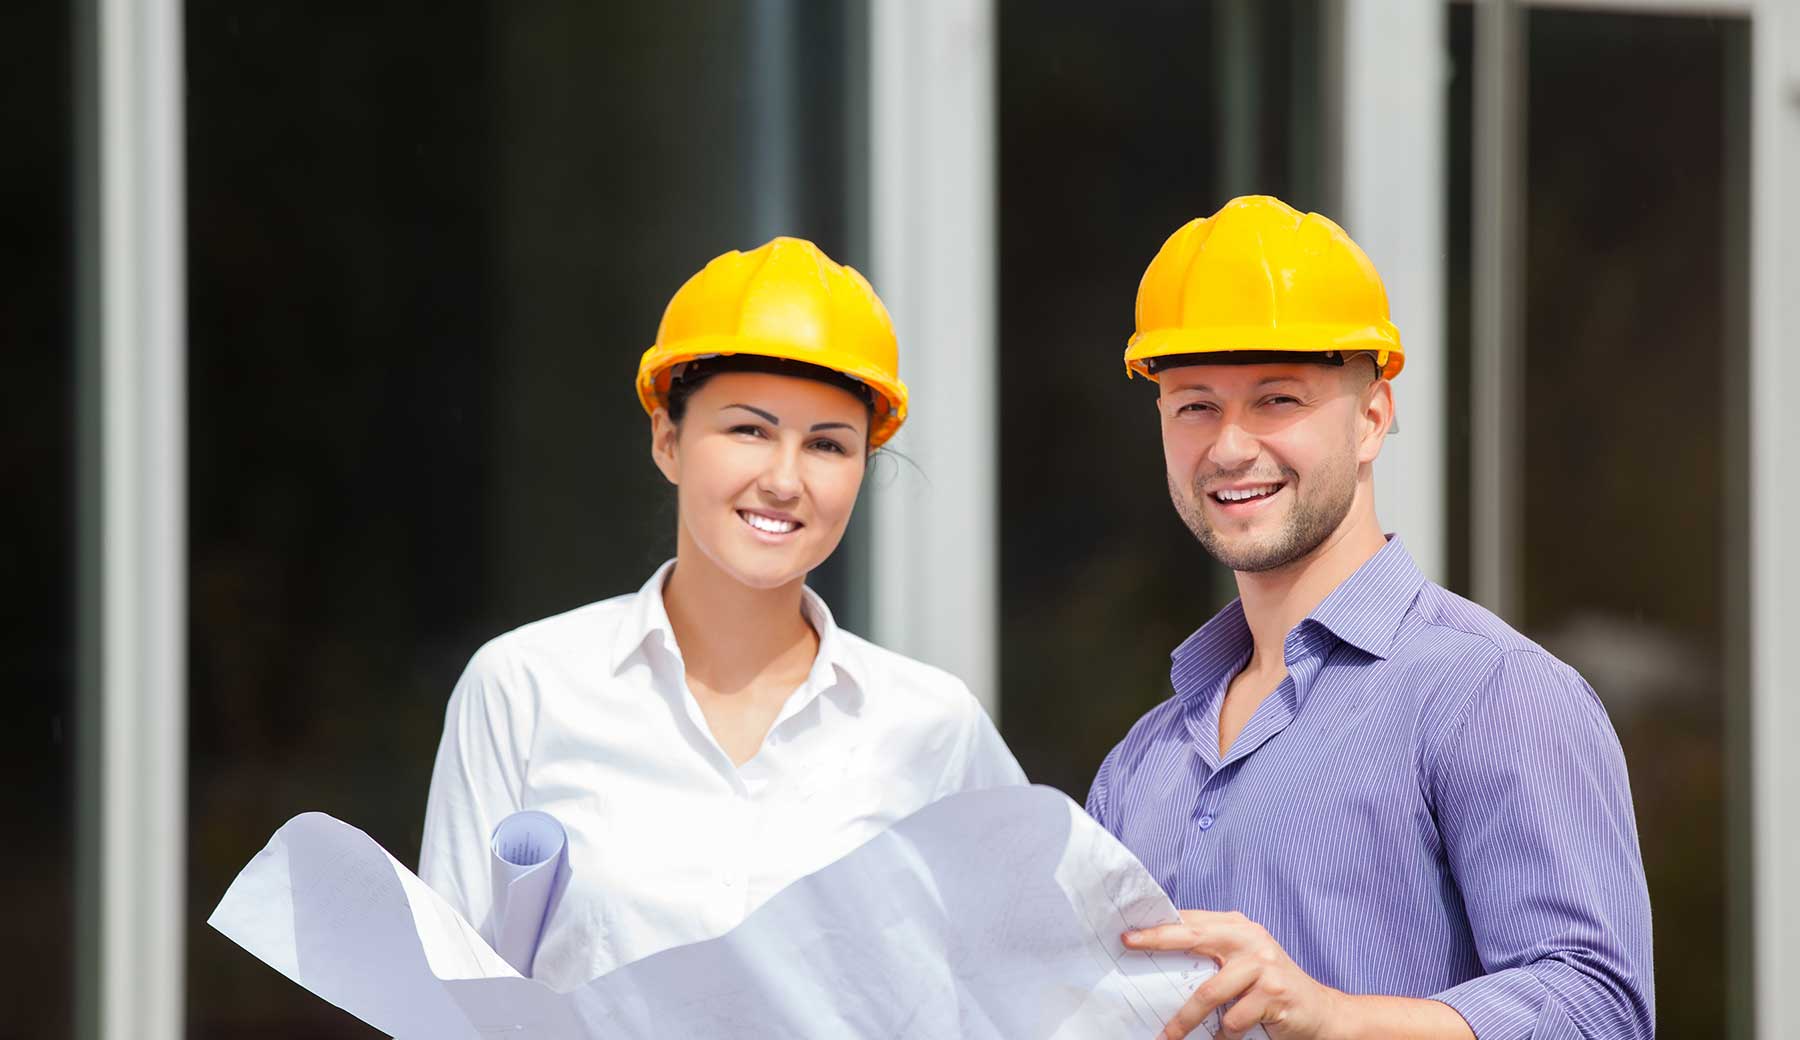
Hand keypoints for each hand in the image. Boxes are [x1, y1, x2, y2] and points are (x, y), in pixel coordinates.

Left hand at [1124, 910, 1346, 1039]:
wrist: (1320, 1012)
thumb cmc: (1270, 988)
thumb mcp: (1242, 962)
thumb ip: (1212, 954)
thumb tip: (1161, 957)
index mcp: (1238, 927)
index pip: (1191, 920)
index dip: (1159, 925)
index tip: (1128, 933)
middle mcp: (1250, 938)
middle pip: (1194, 937)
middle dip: (1158, 940)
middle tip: (1130, 946)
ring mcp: (1264, 964)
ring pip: (1209, 992)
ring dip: (1185, 1019)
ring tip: (1168, 1036)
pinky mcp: (1273, 993)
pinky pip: (1233, 1020)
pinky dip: (1223, 1036)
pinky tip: (1223, 1039)